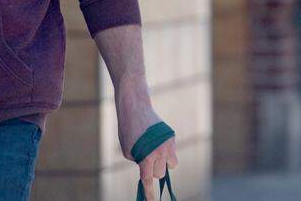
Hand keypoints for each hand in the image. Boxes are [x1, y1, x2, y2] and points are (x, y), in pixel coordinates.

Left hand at [115, 73, 178, 200]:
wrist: (136, 108)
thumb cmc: (128, 131)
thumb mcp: (128, 151)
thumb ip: (140, 163)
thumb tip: (149, 169)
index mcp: (146, 157)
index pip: (148, 180)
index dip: (150, 194)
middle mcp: (160, 152)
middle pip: (159, 174)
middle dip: (153, 169)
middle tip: (145, 159)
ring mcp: (168, 144)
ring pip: (169, 165)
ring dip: (162, 163)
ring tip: (153, 151)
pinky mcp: (172, 137)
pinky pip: (171, 153)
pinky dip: (166, 151)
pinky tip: (157, 141)